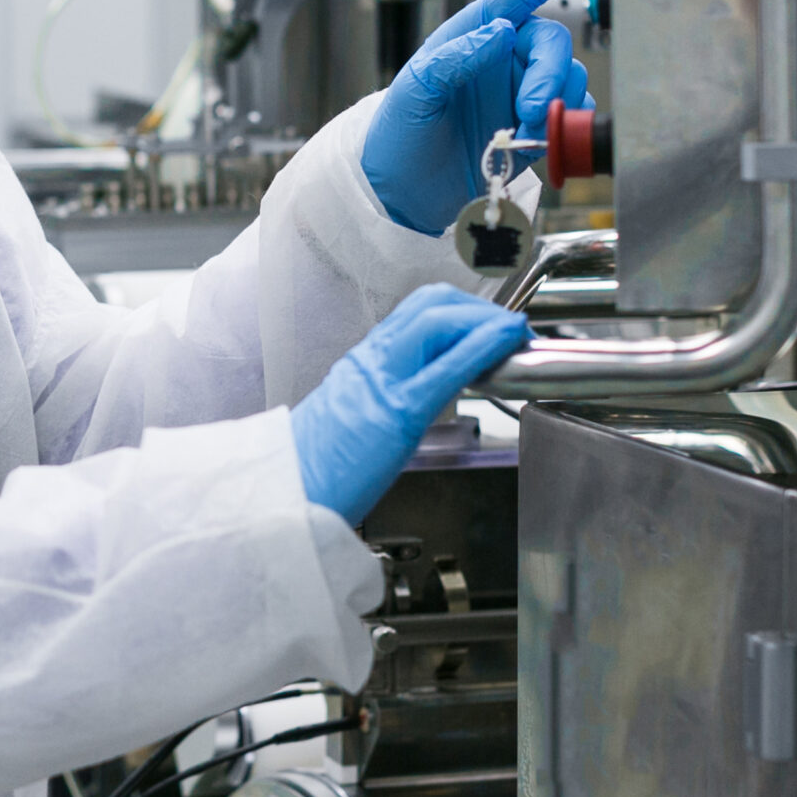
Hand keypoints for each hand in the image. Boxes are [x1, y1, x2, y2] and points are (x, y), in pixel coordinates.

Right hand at [289, 285, 530, 524]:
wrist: (282, 493)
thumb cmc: (315, 469)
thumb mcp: (352, 418)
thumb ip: (385, 398)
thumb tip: (419, 397)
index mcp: (362, 364)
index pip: (416, 313)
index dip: (460, 308)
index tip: (489, 323)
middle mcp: (371, 361)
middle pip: (431, 303)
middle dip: (477, 307)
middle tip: (508, 326)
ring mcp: (382, 381)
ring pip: (438, 320)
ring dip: (485, 319)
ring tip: (514, 333)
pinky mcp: (397, 412)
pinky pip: (447, 367)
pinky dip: (483, 346)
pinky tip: (506, 343)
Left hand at [360, 0, 609, 235]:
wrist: (403, 191)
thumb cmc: (398, 134)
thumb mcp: (414, 91)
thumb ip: (453, 57)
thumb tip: (498, 31)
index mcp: (474, 32)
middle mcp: (504, 55)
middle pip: (552, 41)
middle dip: (549, 74)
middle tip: (531, 109)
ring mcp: (522, 89)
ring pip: (568, 78)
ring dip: (555, 106)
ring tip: (521, 133)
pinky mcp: (537, 125)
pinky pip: (573, 115)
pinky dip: (567, 128)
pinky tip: (542, 140)